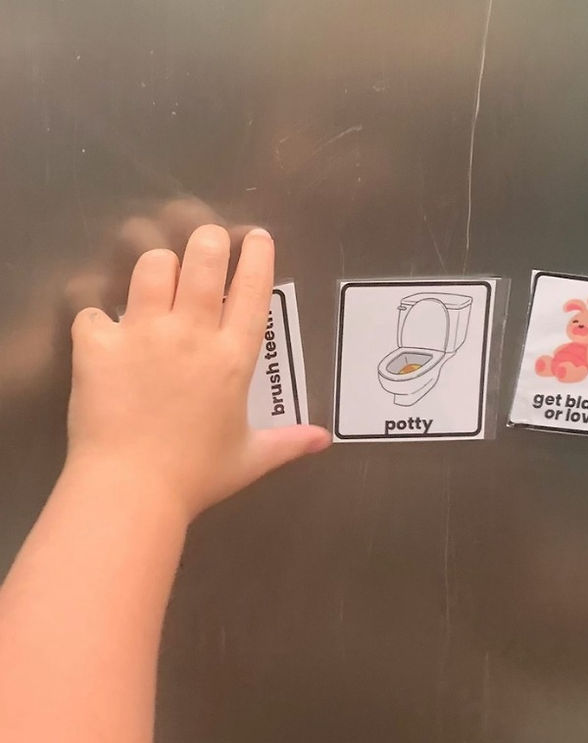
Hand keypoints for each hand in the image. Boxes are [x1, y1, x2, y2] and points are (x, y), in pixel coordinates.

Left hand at [65, 225, 329, 520]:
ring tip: (159, 275)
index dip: (257, 257)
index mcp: (233, 357)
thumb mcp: (250, 458)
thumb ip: (289, 442)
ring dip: (158, 266)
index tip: (258, 237)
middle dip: (208, 240)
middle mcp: (191, 333)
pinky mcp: (97, 345)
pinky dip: (97, 318)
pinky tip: (102, 332)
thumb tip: (324, 440)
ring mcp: (142, 334)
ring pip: (151, 267)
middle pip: (202, 260)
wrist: (130, 489)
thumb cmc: (197, 476)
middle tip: (208, 239)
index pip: (252, 290)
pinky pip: (92, 311)